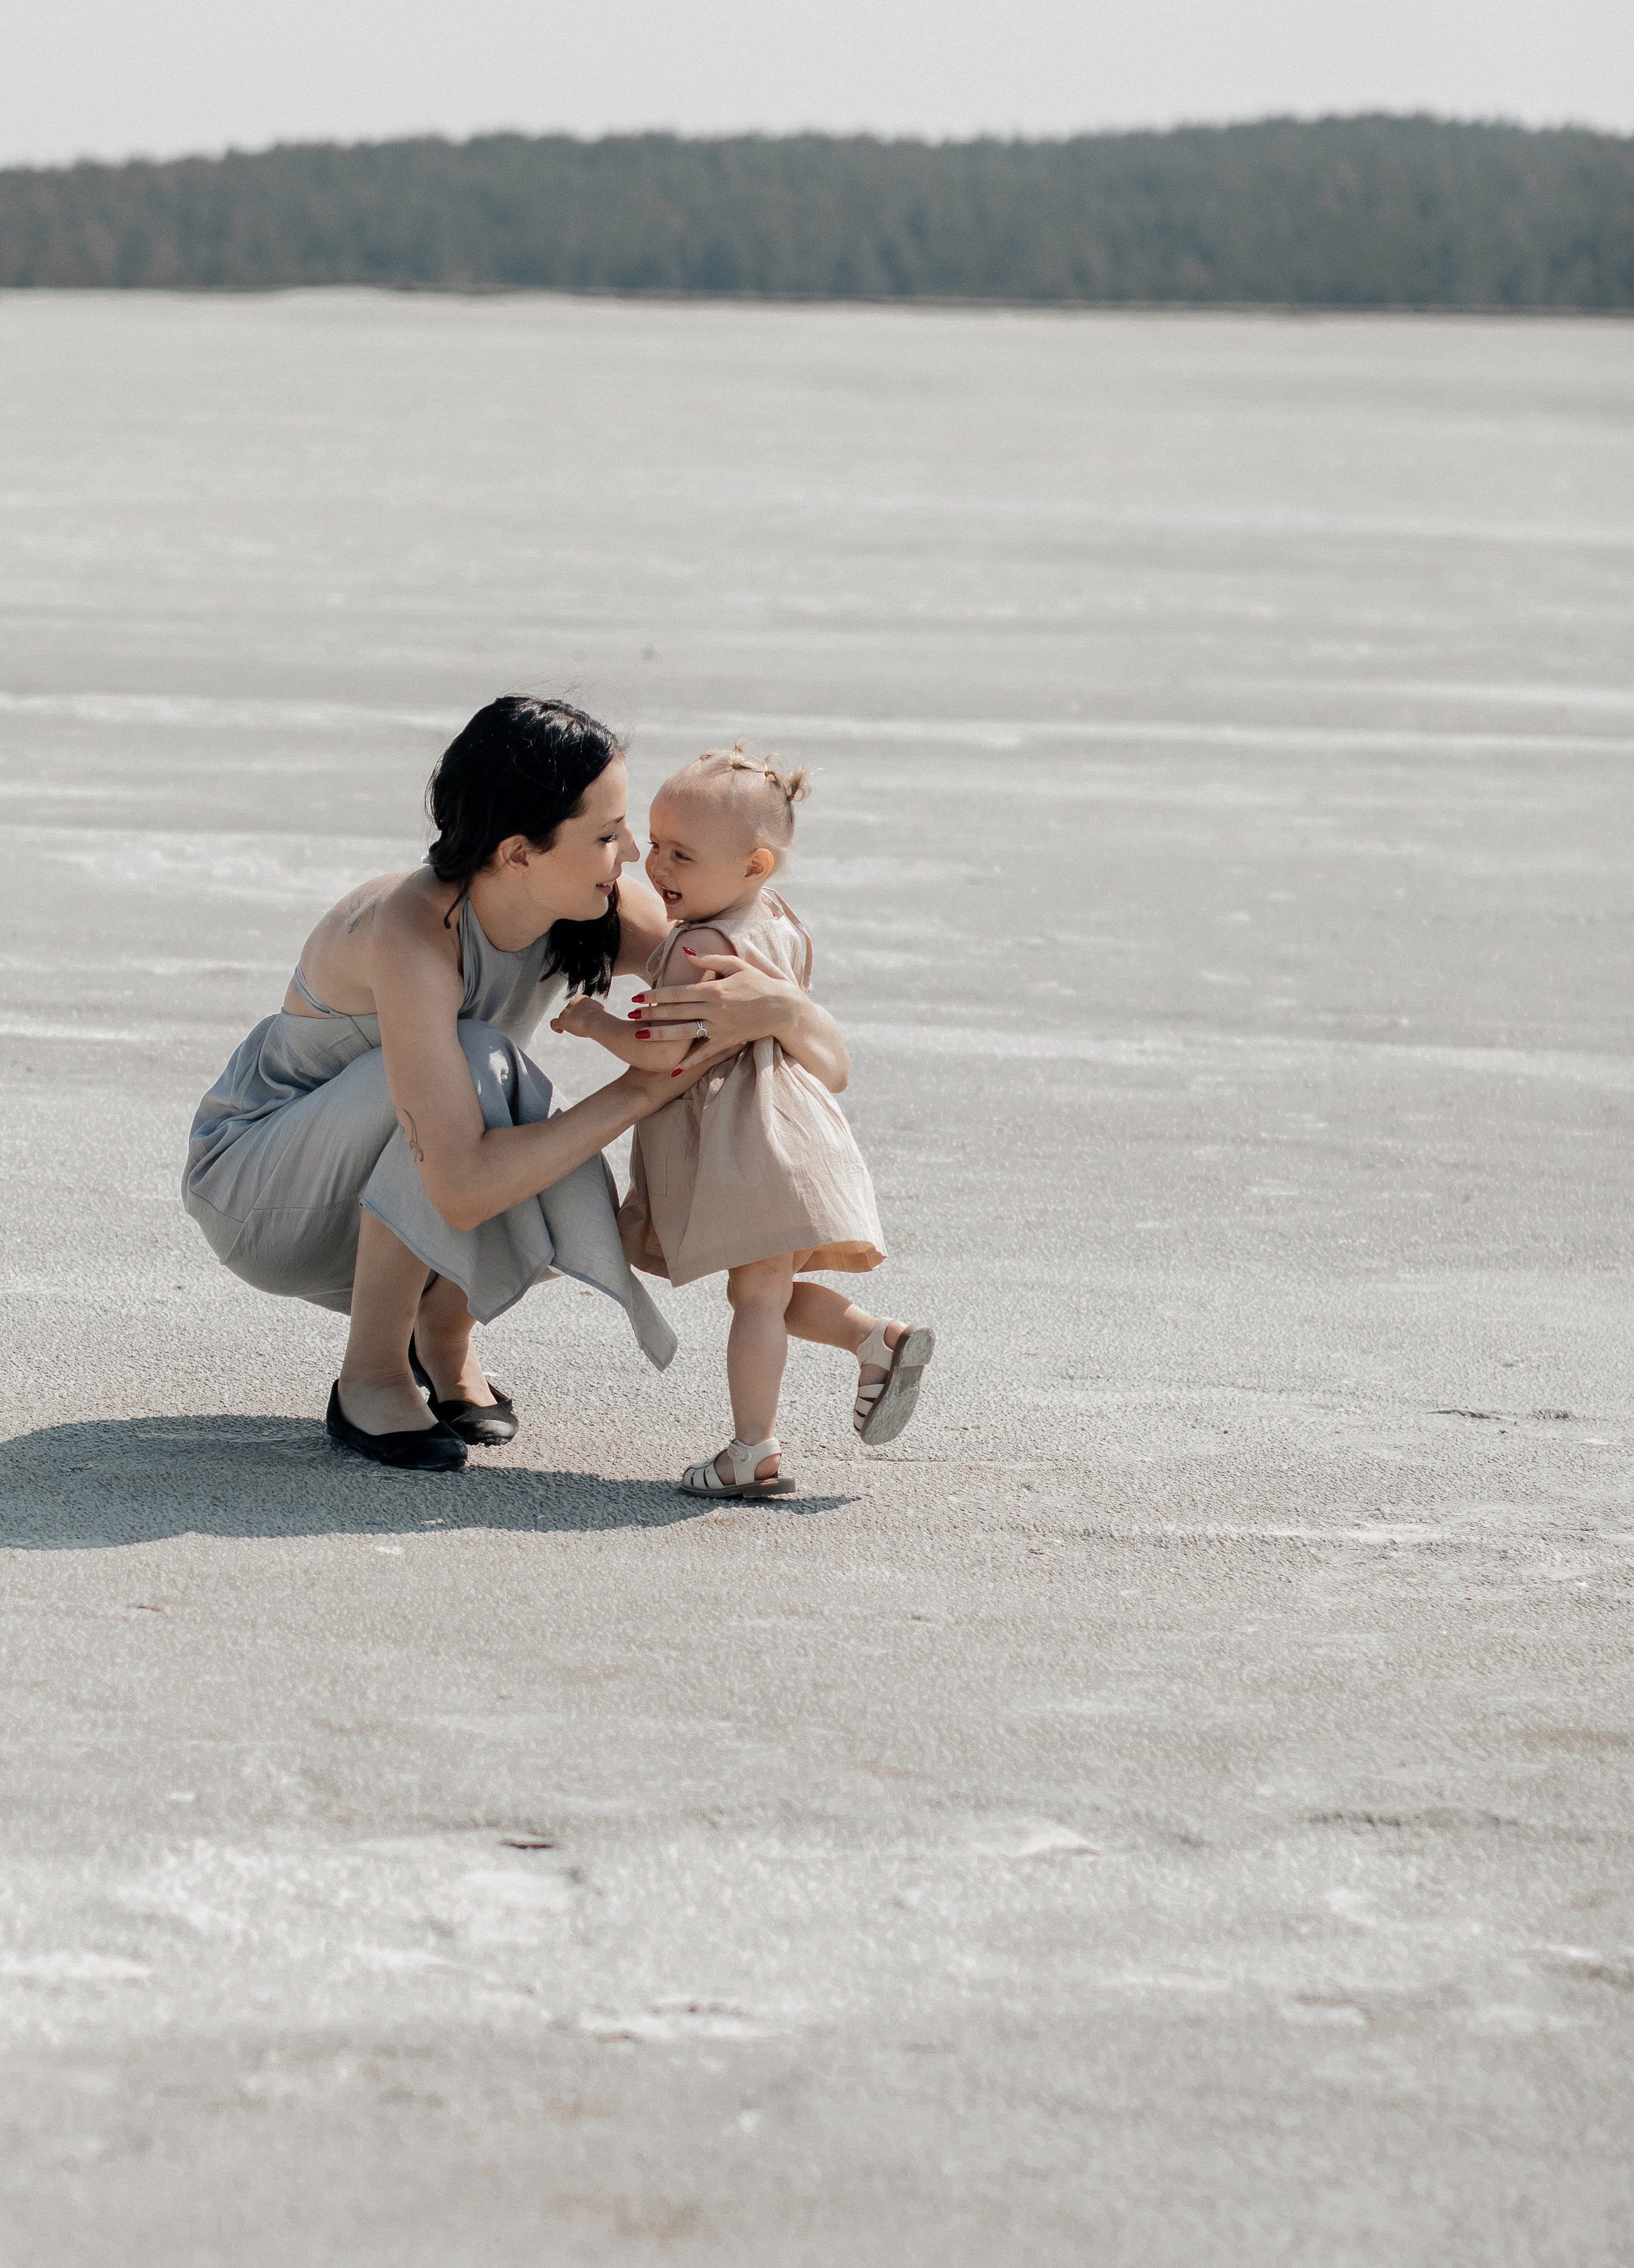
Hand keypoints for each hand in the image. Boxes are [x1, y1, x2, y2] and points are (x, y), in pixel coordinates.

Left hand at [549, 993, 609, 1040]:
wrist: (596, 1021)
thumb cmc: (601, 1018)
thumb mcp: (601, 1011)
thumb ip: (596, 1011)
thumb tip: (601, 1016)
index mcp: (583, 998)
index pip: (579, 1006)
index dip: (582, 1013)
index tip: (586, 1019)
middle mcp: (573, 1002)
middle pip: (571, 1012)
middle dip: (576, 1019)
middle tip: (584, 1026)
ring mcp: (566, 1011)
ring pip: (565, 1019)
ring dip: (570, 1024)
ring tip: (580, 1030)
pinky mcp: (562, 1019)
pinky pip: (554, 1023)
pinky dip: (556, 1027)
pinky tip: (560, 1031)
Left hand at [630, 951, 791, 1066]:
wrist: (783, 1008)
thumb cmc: (760, 983)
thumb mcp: (737, 965)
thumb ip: (709, 960)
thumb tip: (684, 952)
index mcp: (714, 989)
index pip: (678, 993)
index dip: (656, 995)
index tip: (638, 997)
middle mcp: (714, 1009)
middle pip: (676, 1012)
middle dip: (651, 1013)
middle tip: (630, 1014)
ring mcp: (720, 1028)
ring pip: (684, 1032)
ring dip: (661, 1034)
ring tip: (640, 1035)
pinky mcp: (727, 1042)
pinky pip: (705, 1054)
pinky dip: (689, 1062)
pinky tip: (673, 1068)